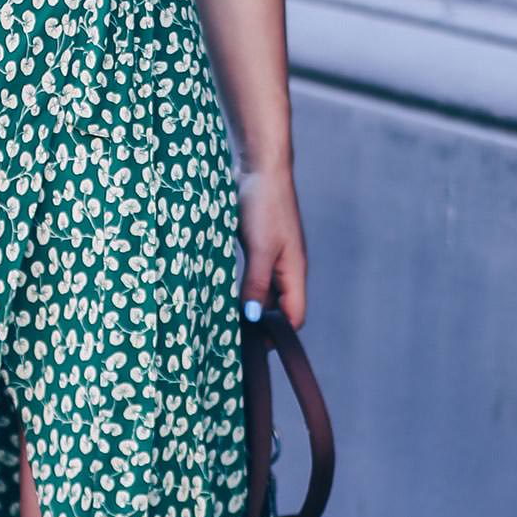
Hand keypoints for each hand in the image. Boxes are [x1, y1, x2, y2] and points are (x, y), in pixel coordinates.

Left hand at [237, 165, 306, 328]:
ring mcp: (272, 257)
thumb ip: (256, 283)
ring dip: (247, 306)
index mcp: (294, 271)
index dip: (277, 335)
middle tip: (232, 340)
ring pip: (262, 292)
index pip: (294, 316)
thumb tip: (253, 318)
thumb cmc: (265, 204)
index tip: (251, 348)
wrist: (260, 167)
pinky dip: (240, 287)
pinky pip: (252, 276)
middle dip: (259, 324)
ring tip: (224, 321)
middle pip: (277, 308)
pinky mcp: (258, 246)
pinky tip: (221, 293)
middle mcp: (286, 268)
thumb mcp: (260, 247)